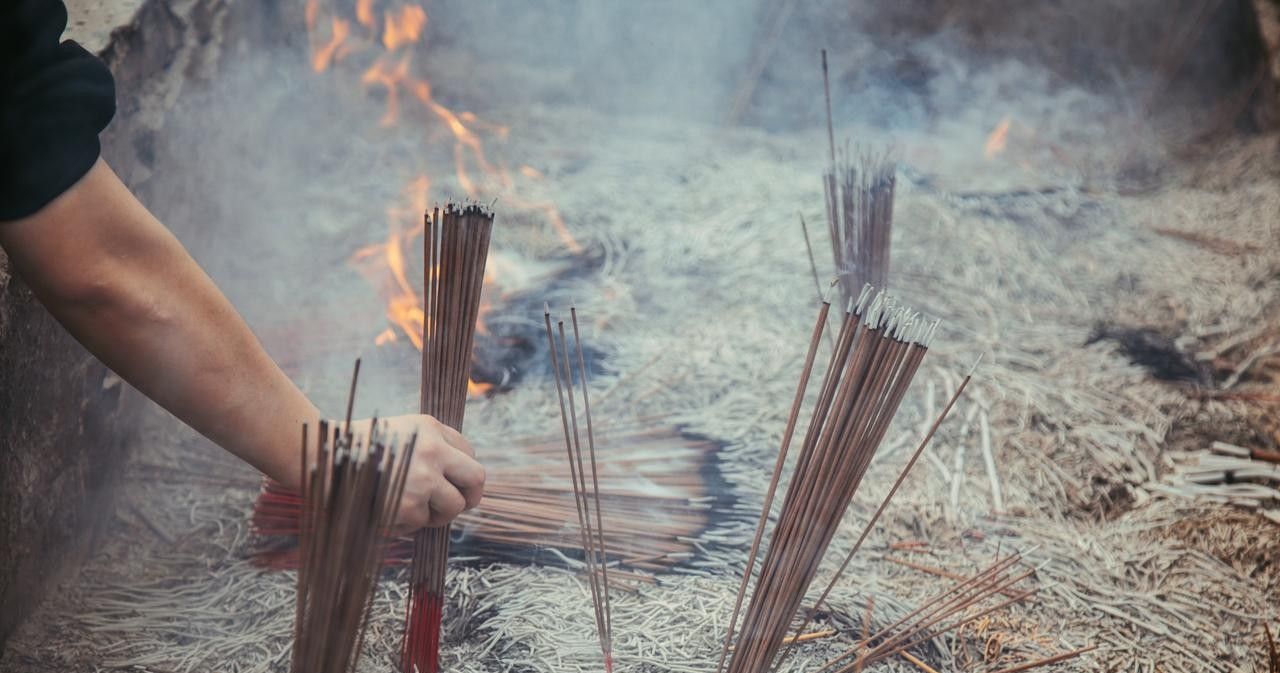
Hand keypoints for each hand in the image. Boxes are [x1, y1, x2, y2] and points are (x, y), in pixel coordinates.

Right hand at [350, 413, 484, 533]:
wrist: (322, 460)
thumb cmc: (365, 445)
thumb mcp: (407, 428)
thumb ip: (439, 442)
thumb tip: (465, 473)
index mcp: (431, 430)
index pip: (471, 456)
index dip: (466, 475)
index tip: (459, 484)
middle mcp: (432, 454)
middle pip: (477, 482)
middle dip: (470, 497)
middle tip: (460, 504)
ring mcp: (420, 483)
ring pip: (451, 509)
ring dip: (437, 513)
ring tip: (413, 506)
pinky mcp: (405, 509)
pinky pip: (421, 524)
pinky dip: (408, 522)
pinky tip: (388, 508)